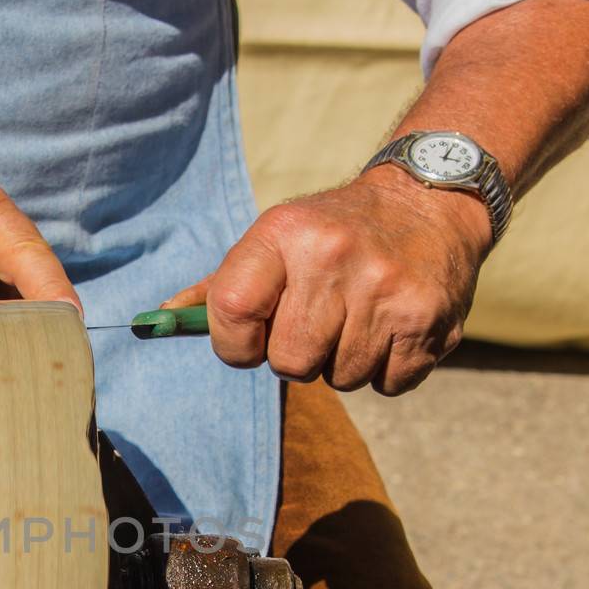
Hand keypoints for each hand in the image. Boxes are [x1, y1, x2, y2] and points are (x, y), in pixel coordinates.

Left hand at [164, 167, 491, 394]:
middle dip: (298, 355)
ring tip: (360, 317)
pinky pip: (387, 385)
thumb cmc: (333, 233)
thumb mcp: (275, 238)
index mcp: (285, 234)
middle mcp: (335, 258)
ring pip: (340, 378)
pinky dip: (387, 369)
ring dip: (344, 362)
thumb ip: (220, 288)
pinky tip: (391, 327)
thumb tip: (158, 322)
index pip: (231, 312)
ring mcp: (386, 290)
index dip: (236, 344)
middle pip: (289, 362)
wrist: (430, 203)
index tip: (251, 340)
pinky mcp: (428, 320)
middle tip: (319, 322)